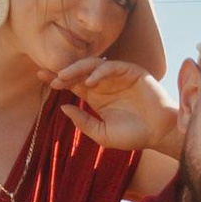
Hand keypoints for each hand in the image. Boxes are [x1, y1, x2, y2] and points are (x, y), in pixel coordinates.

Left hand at [48, 56, 178, 153]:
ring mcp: (118, 76)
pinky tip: (90, 82)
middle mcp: (104, 83)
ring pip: (93, 65)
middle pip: (79, 71)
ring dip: (77, 69)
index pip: (72, 83)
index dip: (57, 78)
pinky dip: (100, 71)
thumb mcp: (102, 134)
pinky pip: (112, 66)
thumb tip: (63, 106)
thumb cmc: (133, 136)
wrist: (159, 134)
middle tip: (50, 75)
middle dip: (63, 71)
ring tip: (64, 77)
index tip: (42, 76)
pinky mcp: (132, 72)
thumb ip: (83, 122)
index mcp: (96, 96)